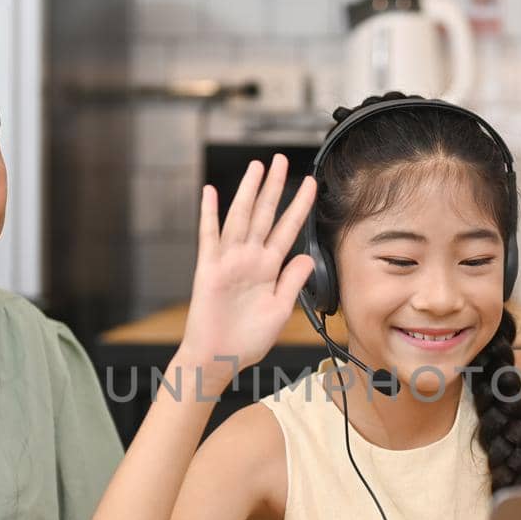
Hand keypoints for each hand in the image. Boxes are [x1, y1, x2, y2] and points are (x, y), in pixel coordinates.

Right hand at [177, 154, 315, 395]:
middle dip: (274, 187)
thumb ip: (292, 282)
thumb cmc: (247, 340)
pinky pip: (209, 237)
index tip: (312, 186)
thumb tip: (307, 258)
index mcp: (269, 269)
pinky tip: (211, 193)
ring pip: (240, 218)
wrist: (219, 359)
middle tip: (282, 161)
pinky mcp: (208, 270)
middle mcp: (250, 260)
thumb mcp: (280, 310)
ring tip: (257, 167)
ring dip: (248, 192)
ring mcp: (229, 262)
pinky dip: (209, 214)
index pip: (288, 230)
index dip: (299, 207)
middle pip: (265, 215)